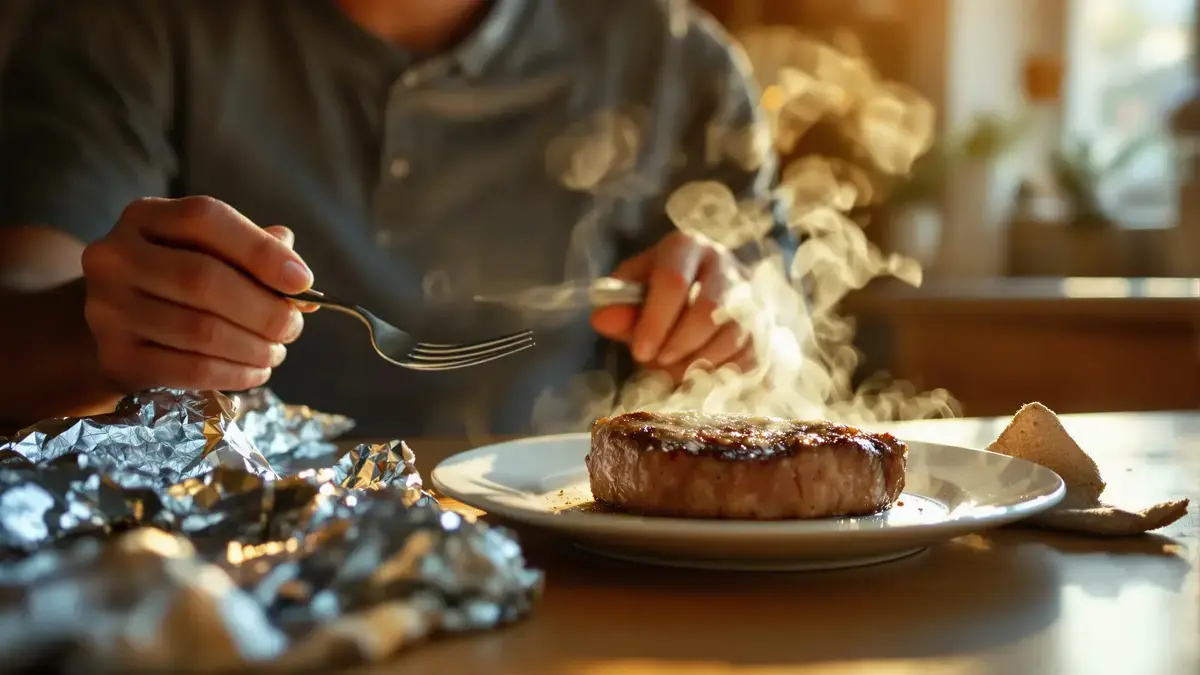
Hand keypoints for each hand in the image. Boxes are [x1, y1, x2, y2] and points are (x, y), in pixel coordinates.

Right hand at [81, 196, 315, 391]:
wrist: (120, 328)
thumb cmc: (178, 283)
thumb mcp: (211, 254)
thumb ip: (255, 255)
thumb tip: (300, 283)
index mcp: (144, 217)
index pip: (205, 218)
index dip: (260, 250)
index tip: (302, 281)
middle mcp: (114, 257)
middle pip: (203, 279)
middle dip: (264, 309)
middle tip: (292, 327)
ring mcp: (106, 309)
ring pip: (200, 330)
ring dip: (254, 346)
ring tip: (276, 351)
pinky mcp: (114, 357)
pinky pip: (190, 370)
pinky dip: (235, 373)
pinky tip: (256, 371)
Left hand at [591, 231, 753, 380]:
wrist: (699, 292)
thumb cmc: (657, 293)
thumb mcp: (633, 293)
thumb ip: (618, 308)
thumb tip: (601, 320)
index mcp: (686, 247)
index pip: (673, 282)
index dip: (655, 321)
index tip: (638, 351)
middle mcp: (723, 263)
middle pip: (710, 309)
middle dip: (679, 344)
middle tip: (657, 364)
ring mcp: (749, 292)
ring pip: (733, 334)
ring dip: (700, 362)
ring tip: (674, 373)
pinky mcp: (764, 323)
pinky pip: (750, 355)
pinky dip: (723, 372)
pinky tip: (700, 377)